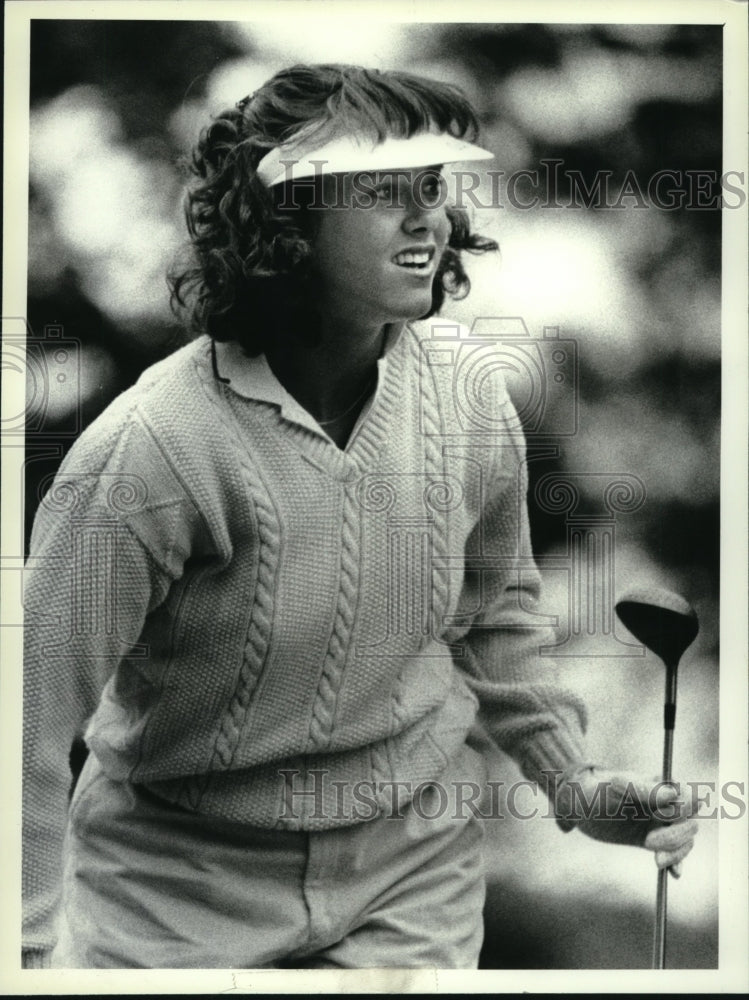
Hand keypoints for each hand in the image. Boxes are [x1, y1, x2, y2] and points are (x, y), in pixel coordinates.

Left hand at [553, 765, 697, 877]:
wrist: (578, 803)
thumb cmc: (597, 788)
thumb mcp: (616, 786)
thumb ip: (643, 789)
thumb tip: (673, 794)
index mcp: (661, 787)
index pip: (690, 799)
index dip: (681, 809)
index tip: (657, 815)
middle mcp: (665, 806)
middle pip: (690, 824)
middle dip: (675, 835)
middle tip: (648, 842)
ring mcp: (659, 824)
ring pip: (685, 841)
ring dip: (676, 852)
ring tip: (656, 860)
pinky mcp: (652, 841)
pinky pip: (673, 854)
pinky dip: (676, 863)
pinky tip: (673, 873)